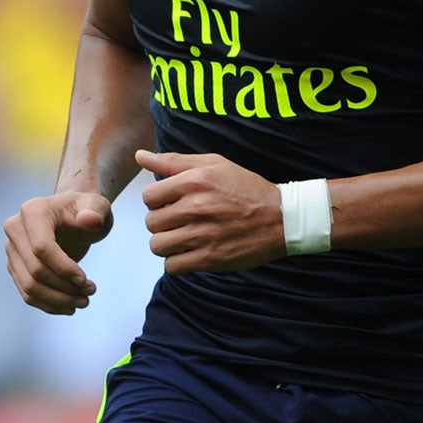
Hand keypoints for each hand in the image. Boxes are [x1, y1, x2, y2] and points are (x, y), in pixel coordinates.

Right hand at [4, 191, 113, 313]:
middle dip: (65, 288)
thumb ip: (96, 210)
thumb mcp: (98, 206)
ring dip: (58, 300)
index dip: (64, 268)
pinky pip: (27, 293)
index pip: (42, 249)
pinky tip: (70, 307)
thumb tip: (89, 220)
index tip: (86, 280)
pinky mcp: (15, 266)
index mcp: (33, 211)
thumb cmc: (88, 209)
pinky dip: (49, 304)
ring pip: (30, 287)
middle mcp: (15, 229)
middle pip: (35, 271)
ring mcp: (12, 249)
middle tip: (91, 291)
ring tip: (84, 301)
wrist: (75, 215)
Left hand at [137, 150, 284, 274]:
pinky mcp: (209, 258)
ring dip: (167, 243)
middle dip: (163, 222)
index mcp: (194, 181)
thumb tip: (140, 156)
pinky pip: (172, 266)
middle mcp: (195, 207)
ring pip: (158, 246)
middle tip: (182, 221)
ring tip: (184, 237)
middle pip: (151, 222)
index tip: (173, 203)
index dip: (158, 201)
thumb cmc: (246, 189)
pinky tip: (191, 252)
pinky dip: (178, 262)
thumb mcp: (214, 165)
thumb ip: (174, 162)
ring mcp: (202, 235)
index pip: (148, 196)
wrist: (281, 218)